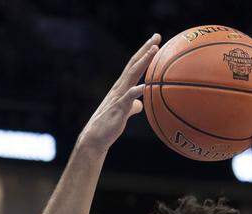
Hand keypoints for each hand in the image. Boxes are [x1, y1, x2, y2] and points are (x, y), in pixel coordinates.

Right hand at [77, 34, 159, 152]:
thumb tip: (139, 105)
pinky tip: (144, 86)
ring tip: (154, 50)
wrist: (94, 139)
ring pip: (131, 75)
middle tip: (156, 36)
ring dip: (143, 62)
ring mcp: (118, 97)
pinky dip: (135, 91)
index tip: (155, 41)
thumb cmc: (109, 127)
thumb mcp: (123, 114)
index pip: (134, 66)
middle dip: (145, 49)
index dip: (144, 53)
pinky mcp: (117, 109)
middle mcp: (119, 88)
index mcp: (121, 88)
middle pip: (133, 64)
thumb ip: (132, 107)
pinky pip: (127, 98)